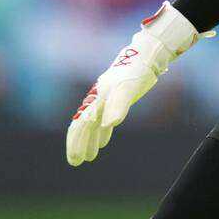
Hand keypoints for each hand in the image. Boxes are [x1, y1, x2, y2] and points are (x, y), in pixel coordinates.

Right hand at [66, 3, 210, 165]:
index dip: (76, 142)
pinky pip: (105, 118)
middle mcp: (98, 100)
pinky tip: (104, 140)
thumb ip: (118, 106)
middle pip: (83, 125)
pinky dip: (103, 130)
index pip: (81, 125)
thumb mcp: (127, 90)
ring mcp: (106, 99)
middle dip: (79, 143)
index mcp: (97, 100)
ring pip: (94, 124)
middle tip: (77, 162)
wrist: (144, 56)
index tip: (74, 160)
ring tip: (90, 156)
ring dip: (91, 140)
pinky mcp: (117, 98)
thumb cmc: (135, 73)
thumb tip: (110, 124)